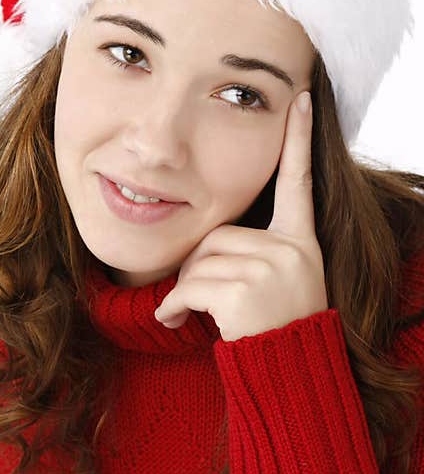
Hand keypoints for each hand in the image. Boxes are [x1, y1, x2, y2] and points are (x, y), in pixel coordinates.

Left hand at [153, 91, 328, 342]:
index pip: (298, 182)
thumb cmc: (275, 328)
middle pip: (217, 234)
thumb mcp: (279, 282)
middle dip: (198, 266)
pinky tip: (174, 322)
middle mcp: (291, 249)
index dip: (298, 140)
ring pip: (199, 262)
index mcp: (300, 241)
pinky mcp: (245, 290)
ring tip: (189, 313)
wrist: (288, 375)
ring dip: (183, 290)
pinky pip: (188, 286)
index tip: (302, 98)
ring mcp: (271, 269)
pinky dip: (171, 306)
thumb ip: (252, 252)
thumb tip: (203, 244)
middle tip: (199, 296)